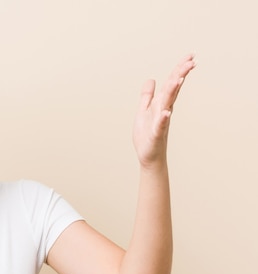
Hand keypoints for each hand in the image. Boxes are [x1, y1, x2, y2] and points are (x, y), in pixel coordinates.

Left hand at [132, 54, 195, 168]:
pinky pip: (160, 125)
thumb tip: (151, 79)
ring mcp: (161, 121)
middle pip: (172, 90)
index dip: (179, 70)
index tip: (190, 56)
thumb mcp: (144, 110)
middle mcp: (164, 110)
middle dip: (180, 75)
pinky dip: (163, 118)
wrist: (148, 155)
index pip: (171, 83)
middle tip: (191, 61)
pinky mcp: (156, 134)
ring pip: (167, 104)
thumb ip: (147, 96)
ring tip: (178, 78)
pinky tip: (166, 112)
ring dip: (172, 91)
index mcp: (161, 103)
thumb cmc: (147, 134)